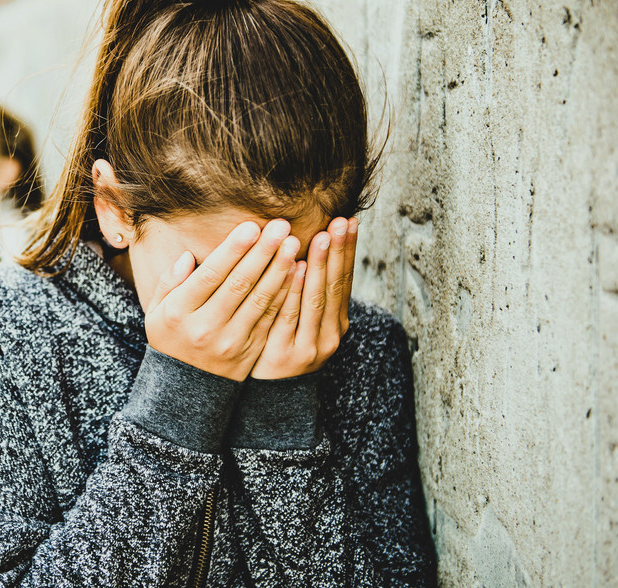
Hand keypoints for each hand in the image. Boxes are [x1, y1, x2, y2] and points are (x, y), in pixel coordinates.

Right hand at [144, 219, 300, 380]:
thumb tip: (188, 256)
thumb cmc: (171, 337)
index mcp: (179, 312)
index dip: (233, 250)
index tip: (252, 226)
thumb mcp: (157, 311)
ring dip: (279, 269)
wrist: (186, 388)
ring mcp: (230, 341)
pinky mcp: (250, 350)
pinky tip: (296, 272)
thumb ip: (169, 282)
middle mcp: (206, 327)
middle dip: (262, 252)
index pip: (210, 275)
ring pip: (259, 300)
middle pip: (239, 284)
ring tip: (293, 243)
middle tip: (281, 226)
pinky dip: (285, 294)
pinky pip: (270, 318)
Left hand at [251, 217, 357, 378]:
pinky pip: (290, 316)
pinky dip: (295, 292)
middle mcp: (330, 333)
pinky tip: (298, 269)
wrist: (269, 397)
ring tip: (323, 237)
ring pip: (317, 299)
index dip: (348, 250)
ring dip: (321, 266)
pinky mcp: (287, 354)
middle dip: (339, 252)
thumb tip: (305, 249)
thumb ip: (306, 291)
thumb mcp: (301, 322)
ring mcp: (310, 345)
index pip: (344, 280)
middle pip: (335, 286)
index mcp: (335, 322)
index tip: (349, 221)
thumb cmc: (281, 348)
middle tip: (340, 222)